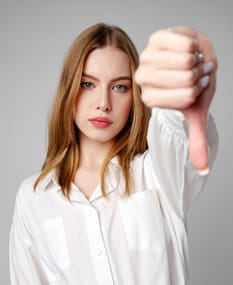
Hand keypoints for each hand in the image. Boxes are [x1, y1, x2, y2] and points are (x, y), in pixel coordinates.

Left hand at [135, 27, 217, 172]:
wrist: (191, 56)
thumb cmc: (191, 83)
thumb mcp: (194, 112)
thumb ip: (196, 140)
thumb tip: (202, 169)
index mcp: (149, 99)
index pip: (183, 98)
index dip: (196, 91)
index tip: (194, 88)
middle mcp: (142, 79)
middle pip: (185, 79)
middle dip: (199, 76)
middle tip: (195, 74)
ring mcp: (147, 57)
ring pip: (186, 61)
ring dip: (198, 61)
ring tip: (192, 63)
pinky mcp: (155, 38)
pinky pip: (185, 44)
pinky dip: (195, 46)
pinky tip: (188, 50)